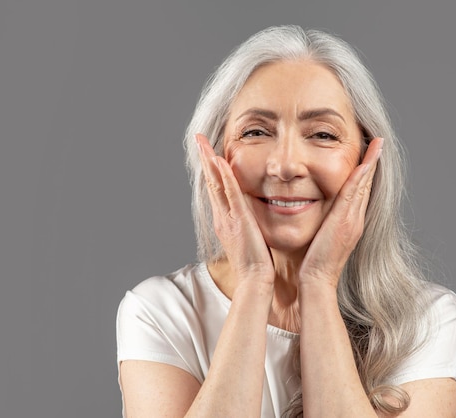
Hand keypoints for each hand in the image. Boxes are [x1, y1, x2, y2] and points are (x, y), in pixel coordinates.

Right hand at [195, 133, 273, 281]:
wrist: (255, 281)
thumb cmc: (257, 263)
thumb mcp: (250, 238)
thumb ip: (249, 224)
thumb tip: (254, 215)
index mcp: (225, 220)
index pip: (217, 189)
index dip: (211, 170)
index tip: (208, 152)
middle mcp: (222, 217)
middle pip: (210, 182)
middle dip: (204, 159)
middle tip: (198, 139)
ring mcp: (228, 218)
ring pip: (215, 184)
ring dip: (209, 161)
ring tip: (202, 142)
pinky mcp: (239, 220)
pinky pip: (230, 194)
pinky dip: (224, 177)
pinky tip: (220, 161)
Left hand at [299, 137, 383, 286]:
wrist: (317, 279)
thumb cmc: (314, 261)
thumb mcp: (322, 236)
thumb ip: (324, 221)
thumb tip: (317, 208)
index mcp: (350, 221)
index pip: (360, 191)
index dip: (366, 172)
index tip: (369, 154)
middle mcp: (356, 219)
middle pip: (367, 185)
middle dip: (373, 162)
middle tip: (378, 142)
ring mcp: (353, 220)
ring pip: (364, 186)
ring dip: (371, 164)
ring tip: (377, 144)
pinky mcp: (345, 222)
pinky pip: (354, 195)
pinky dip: (361, 178)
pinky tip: (365, 163)